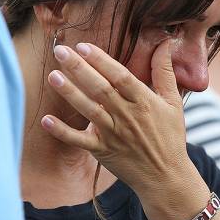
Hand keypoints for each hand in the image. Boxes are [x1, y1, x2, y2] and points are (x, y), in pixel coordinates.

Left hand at [40, 40, 199, 203]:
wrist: (166, 176)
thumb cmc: (170, 136)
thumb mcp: (173, 102)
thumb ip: (165, 71)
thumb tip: (165, 42)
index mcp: (143, 101)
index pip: (120, 76)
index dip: (102, 60)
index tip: (84, 46)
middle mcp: (127, 116)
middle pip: (100, 89)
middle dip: (79, 69)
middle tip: (60, 52)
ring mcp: (113, 134)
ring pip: (88, 110)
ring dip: (70, 93)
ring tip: (53, 76)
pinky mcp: (102, 151)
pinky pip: (79, 141)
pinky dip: (63, 132)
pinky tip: (46, 120)